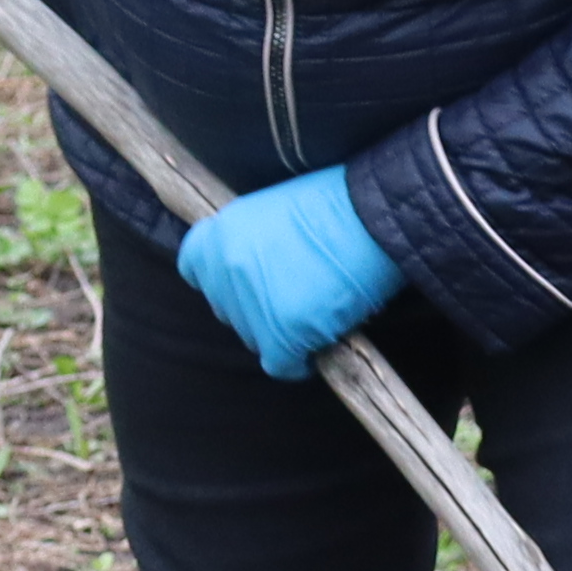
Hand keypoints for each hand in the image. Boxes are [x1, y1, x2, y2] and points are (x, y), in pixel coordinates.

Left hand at [178, 167, 399, 378]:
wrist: (376, 217)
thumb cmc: (338, 206)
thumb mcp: (275, 209)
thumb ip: (251, 240)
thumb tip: (254, 272)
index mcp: (218, 234)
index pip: (195, 268)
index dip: (222, 277)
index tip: (249, 278)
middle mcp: (224, 270)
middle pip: (227, 308)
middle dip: (256, 306)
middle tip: (294, 295)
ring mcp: (250, 304)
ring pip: (253, 337)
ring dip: (278, 331)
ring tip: (313, 315)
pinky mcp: (282, 333)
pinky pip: (281, 364)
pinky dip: (298, 362)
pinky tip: (319, 347)